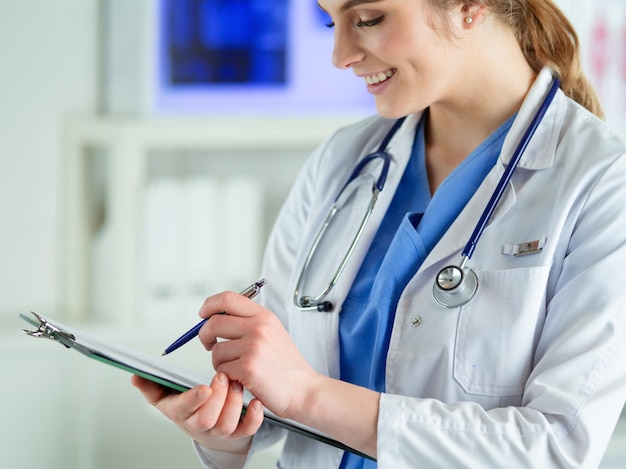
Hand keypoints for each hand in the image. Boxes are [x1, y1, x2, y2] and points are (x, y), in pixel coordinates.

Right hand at [131, 372, 263, 453]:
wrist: (205, 424)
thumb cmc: (186, 403)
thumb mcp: (165, 394)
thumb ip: (151, 384)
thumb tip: (135, 375)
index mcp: (181, 412)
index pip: (185, 409)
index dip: (194, 399)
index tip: (204, 387)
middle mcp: (200, 425)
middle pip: (207, 419)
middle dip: (218, 398)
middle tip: (224, 376)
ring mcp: (219, 430)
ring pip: (227, 424)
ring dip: (235, 403)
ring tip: (237, 382)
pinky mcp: (237, 432)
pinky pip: (247, 430)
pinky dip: (254, 417)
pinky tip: (256, 401)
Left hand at [198, 291, 321, 419]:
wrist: (303, 390)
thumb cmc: (285, 366)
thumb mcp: (272, 332)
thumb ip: (248, 322)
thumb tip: (214, 317)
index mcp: (264, 316)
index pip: (228, 299)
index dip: (210, 305)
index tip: (203, 314)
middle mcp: (259, 327)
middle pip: (214, 323)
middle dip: (204, 335)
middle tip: (209, 345)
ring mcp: (254, 346)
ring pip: (216, 350)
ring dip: (219, 362)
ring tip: (235, 368)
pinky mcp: (248, 367)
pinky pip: (222, 369)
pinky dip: (227, 376)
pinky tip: (241, 379)